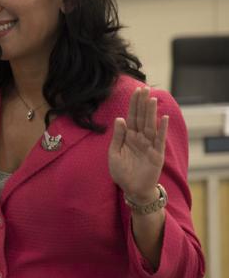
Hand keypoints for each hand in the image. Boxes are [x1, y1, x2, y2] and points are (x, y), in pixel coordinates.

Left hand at [108, 86, 168, 203]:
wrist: (132, 189)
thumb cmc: (122, 172)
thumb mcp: (114, 153)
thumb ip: (118, 137)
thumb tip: (120, 118)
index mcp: (128, 137)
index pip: (131, 117)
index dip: (133, 105)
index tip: (136, 91)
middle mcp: (140, 139)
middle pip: (141, 118)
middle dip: (142, 104)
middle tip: (144, 88)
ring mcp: (149, 145)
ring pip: (150, 125)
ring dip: (151, 112)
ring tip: (151, 99)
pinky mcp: (157, 154)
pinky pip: (159, 140)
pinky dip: (161, 129)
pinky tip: (163, 118)